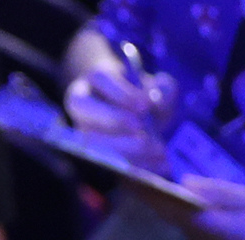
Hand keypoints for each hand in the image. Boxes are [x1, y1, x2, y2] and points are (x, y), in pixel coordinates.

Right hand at [63, 56, 177, 174]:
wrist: (135, 118)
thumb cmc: (143, 99)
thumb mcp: (156, 88)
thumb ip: (162, 89)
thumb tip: (157, 100)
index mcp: (96, 79)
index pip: (100, 78)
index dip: (120, 92)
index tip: (145, 105)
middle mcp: (82, 103)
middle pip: (84, 107)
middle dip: (113, 120)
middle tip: (143, 131)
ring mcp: (84, 130)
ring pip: (93, 139)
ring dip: (128, 149)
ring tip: (159, 151)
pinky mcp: (95, 154)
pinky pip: (110, 162)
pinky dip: (138, 166)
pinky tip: (161, 164)